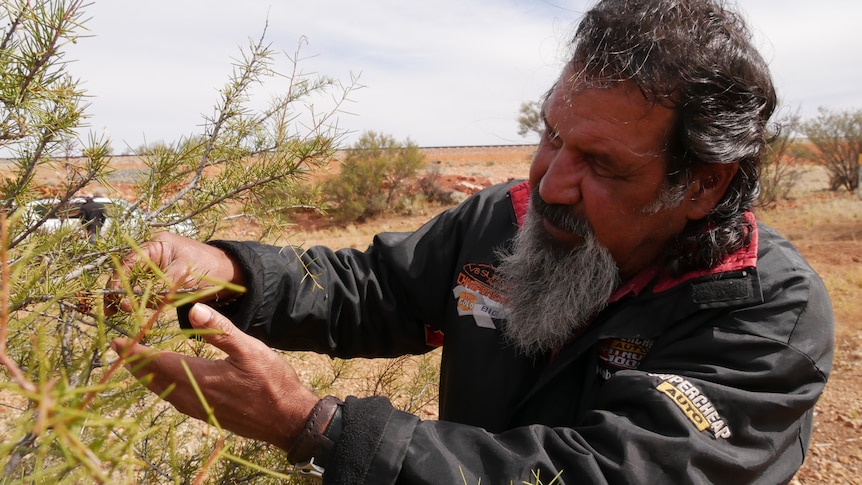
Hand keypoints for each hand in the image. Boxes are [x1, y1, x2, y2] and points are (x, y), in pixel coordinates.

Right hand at [106, 231, 243, 313]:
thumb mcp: (181, 276)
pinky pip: (144, 290)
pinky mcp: (160, 280)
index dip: (119, 281)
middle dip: (118, 291)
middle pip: (127, 273)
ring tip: (116, 313)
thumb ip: (157, 287)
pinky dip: (138, 301)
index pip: (129, 262)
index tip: (115, 299)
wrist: (228, 273)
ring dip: (126, 298)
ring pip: (134, 283)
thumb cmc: (208, 267)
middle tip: (110, 311)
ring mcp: (155, 267)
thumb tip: (130, 301)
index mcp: (156, 244)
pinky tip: (131, 312)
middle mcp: (152, 254)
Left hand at [110, 303, 318, 449]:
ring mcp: (202, 410)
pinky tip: (170, 385)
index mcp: (201, 377)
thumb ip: (220, 330)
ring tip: (139, 367)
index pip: (158, 363)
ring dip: (148, 379)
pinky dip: (165, 389)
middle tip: (120, 353)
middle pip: (155, 381)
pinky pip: (177, 402)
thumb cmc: (273, 382)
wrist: (289, 419)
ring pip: (164, 393)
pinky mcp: (210, 417)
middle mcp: (195, 397)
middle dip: (136, 366)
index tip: (117, 343)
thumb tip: (193, 309)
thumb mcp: (250, 350)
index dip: (135, 353)